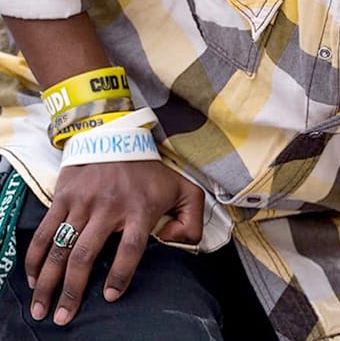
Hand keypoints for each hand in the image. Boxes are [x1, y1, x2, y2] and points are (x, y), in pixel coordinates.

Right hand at [25, 160, 203, 325]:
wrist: (117, 138)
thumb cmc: (151, 172)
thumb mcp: (184, 189)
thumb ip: (192, 219)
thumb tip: (174, 242)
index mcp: (140, 209)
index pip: (130, 248)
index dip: (120, 274)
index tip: (109, 296)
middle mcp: (109, 207)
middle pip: (86, 255)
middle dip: (72, 289)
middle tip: (63, 316)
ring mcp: (83, 203)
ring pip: (60, 247)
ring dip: (48, 280)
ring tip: (43, 305)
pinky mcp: (63, 198)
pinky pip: (45, 232)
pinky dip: (36, 257)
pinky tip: (34, 277)